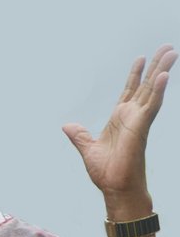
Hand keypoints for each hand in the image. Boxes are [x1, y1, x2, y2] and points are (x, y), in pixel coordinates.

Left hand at [62, 45, 176, 216]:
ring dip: (162, 71)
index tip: (142, 58)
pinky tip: (164, 75)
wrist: (115, 188)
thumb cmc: (107, 172)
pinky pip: (151, 105)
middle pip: (146, 86)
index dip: (136, 75)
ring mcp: (138, 121)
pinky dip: (157, 90)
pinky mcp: (141, 128)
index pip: (130, 91)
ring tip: (172, 52)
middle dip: (156, 66)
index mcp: (120, 119)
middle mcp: (132, 117)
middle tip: (168, 48)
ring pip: (152, 91)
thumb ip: (80, 136)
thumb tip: (68, 126)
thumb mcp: (88, 149)